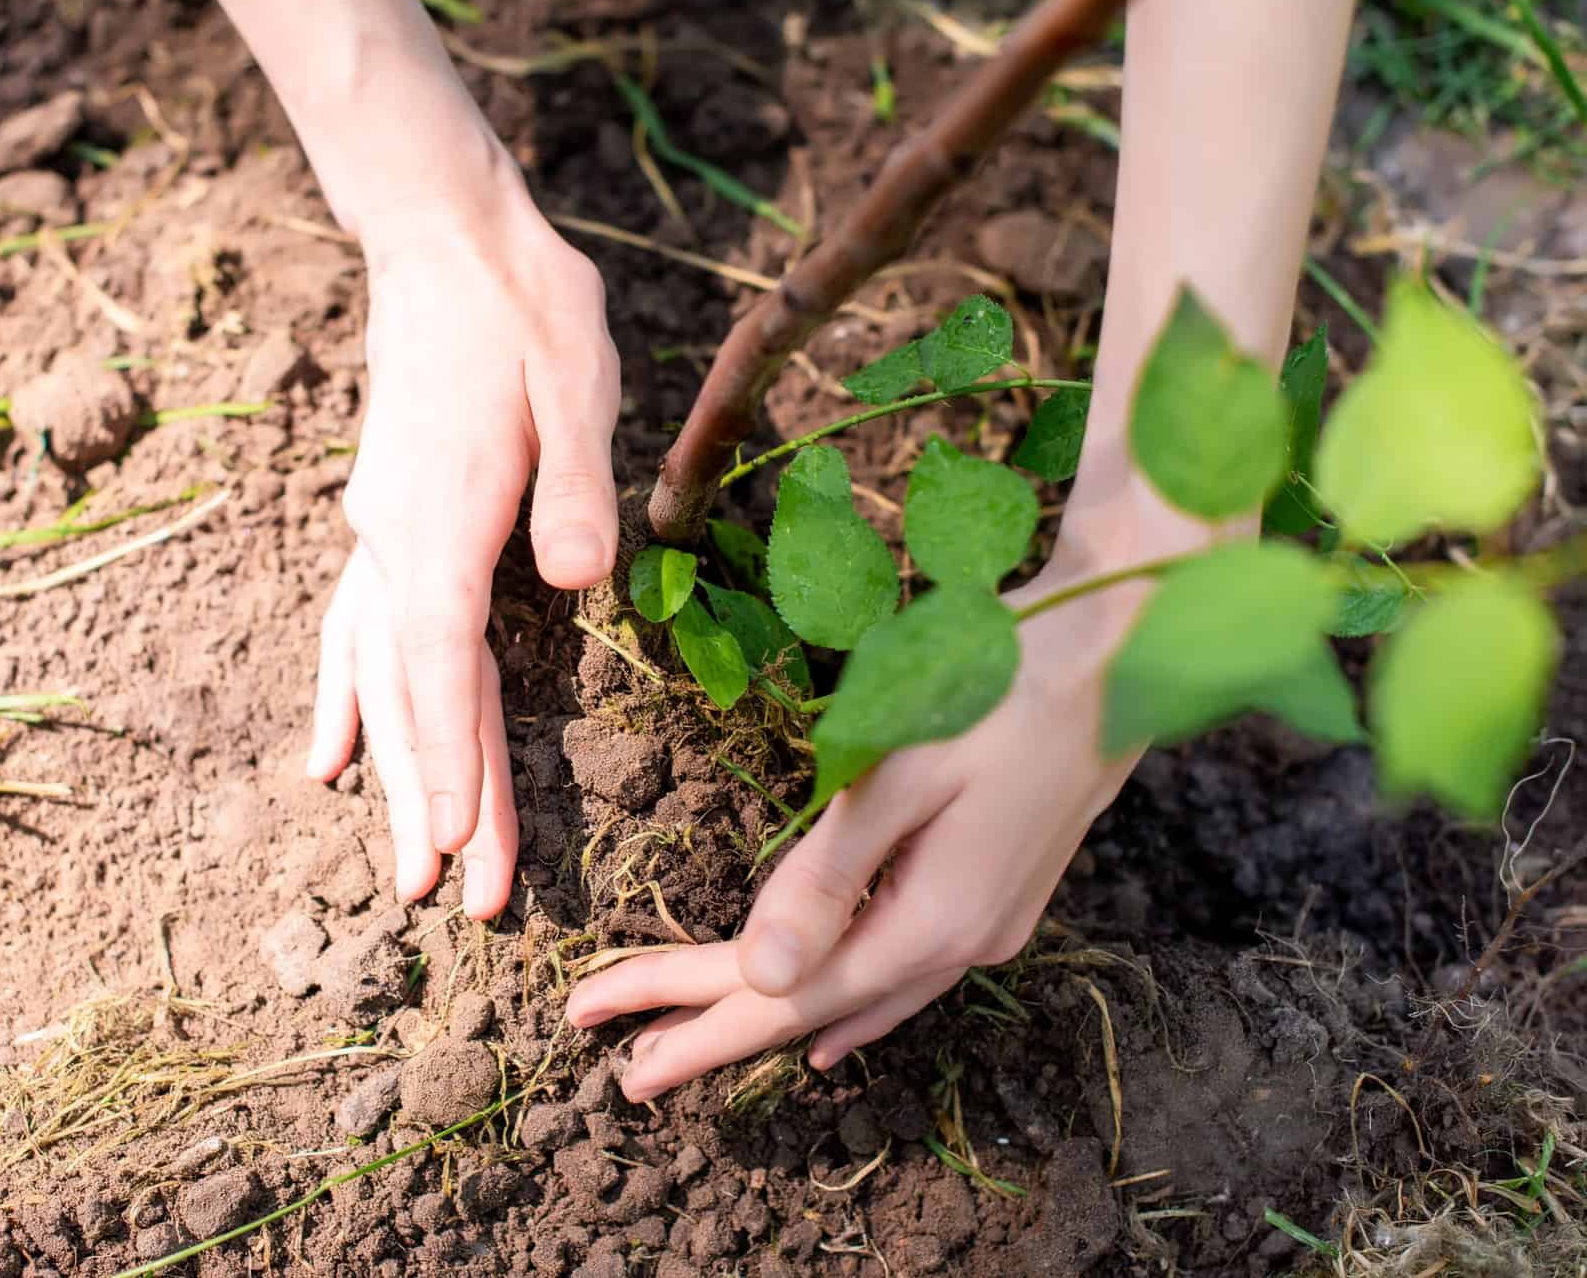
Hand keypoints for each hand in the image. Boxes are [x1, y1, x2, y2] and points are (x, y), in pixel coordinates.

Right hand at [306, 189, 620, 920]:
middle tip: (447, 899)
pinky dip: (350, 702)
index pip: (440, 665)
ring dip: (397, 769)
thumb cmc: (523, 308)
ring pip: (379, 675)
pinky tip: (332, 756)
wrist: (446, 243)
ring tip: (400, 862)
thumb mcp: (575, 382)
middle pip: (410, 691)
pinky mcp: (389, 525)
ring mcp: (380, 535)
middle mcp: (392, 540)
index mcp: (440, 519)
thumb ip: (577, 490)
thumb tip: (582, 585)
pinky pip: (357, 634)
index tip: (460, 848)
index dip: (450, 761)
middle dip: (434, 797)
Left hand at [565, 547, 1154, 1099]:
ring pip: (858, 1000)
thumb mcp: (898, 771)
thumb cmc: (1000, 688)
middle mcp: (961, 944)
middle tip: (624, 1070)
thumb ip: (825, 877)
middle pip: (812, 1011)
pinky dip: (847, 1004)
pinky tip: (825, 1032)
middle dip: (711, 1034)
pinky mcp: (1000, 901)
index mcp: (930, 920)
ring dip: (773, 1022)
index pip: (780, 995)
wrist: (1126, 652)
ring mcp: (989, 929)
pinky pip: (902, 976)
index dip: (685, 1012)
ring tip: (695, 1048)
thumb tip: (759, 977)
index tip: (598, 1020)